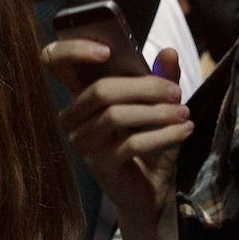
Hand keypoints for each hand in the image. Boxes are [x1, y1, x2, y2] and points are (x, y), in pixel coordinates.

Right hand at [45, 42, 191, 225]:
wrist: (152, 189)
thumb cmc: (150, 143)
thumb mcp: (160, 105)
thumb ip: (163, 77)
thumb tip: (169, 52)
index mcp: (81, 95)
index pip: (53, 62)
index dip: (72, 50)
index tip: (107, 50)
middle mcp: (73, 118)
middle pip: (100, 90)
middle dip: (144, 87)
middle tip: (176, 92)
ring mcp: (82, 143)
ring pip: (115, 116)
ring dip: (156, 112)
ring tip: (184, 113)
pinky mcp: (99, 166)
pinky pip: (130, 143)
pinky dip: (162, 135)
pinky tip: (185, 130)